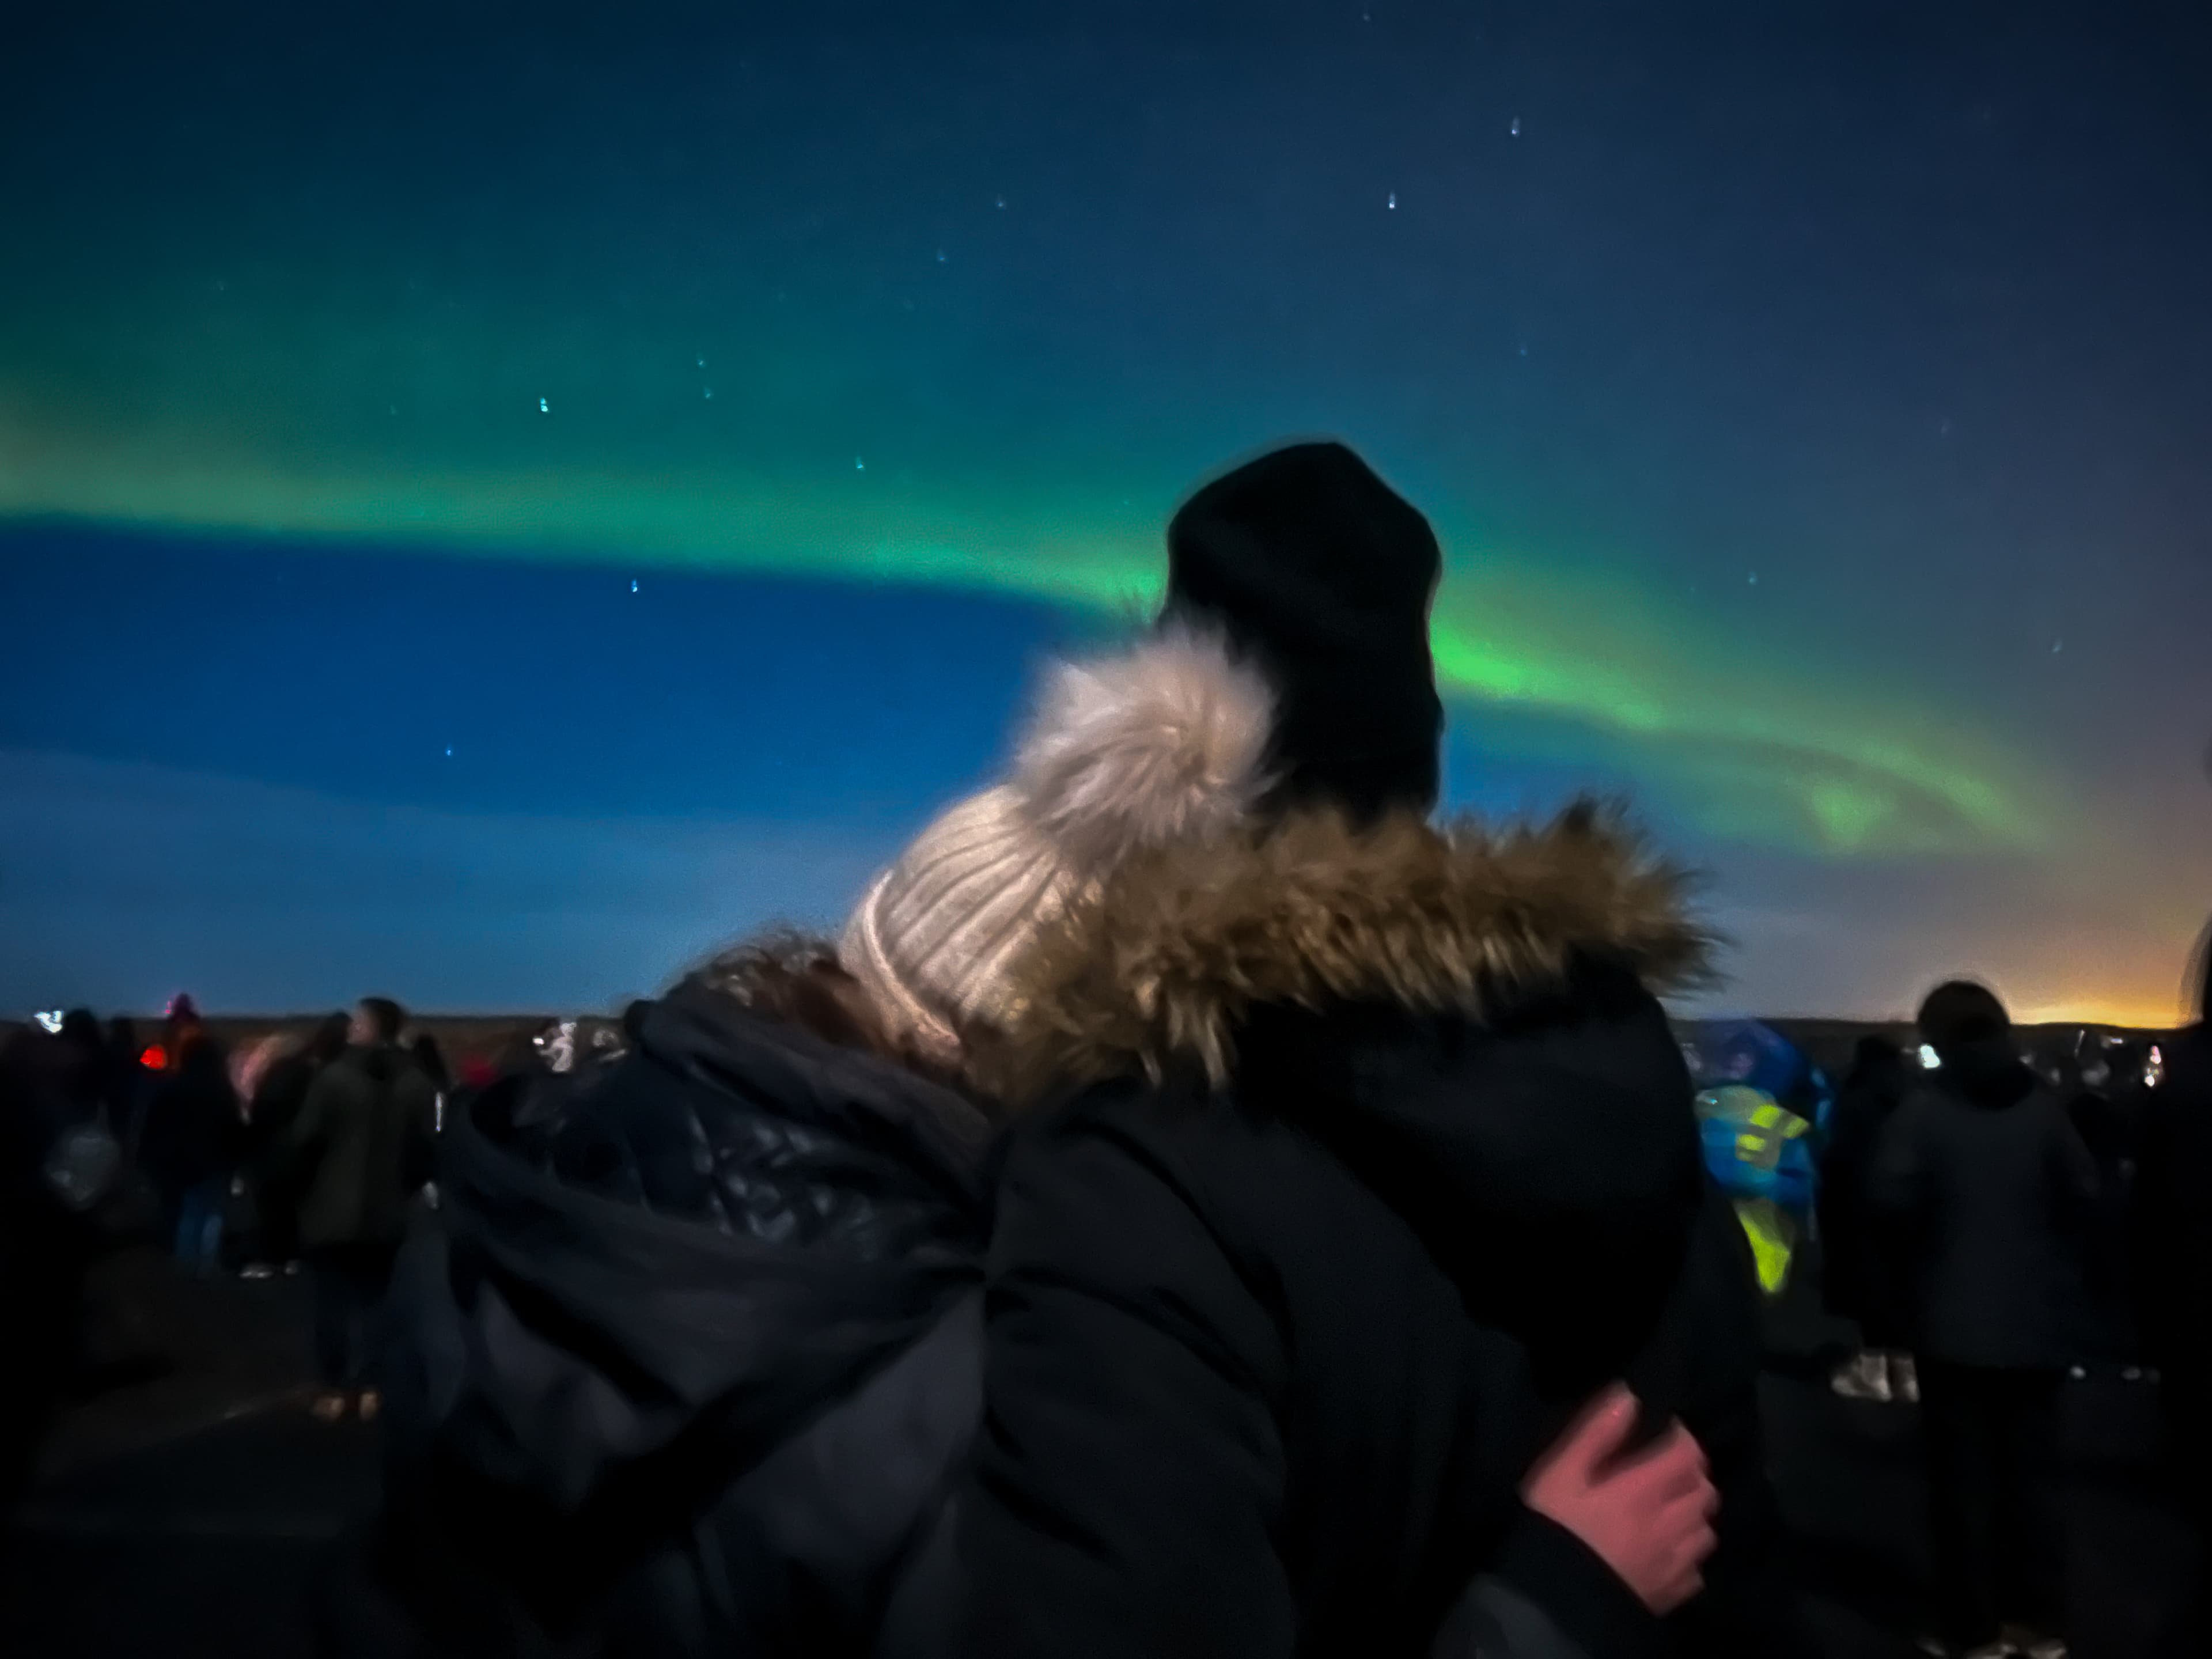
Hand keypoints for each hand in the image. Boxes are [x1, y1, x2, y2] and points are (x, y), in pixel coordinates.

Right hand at [1521, 1384, 1717, 1614]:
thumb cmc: (1552, 1528)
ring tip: (1672, 1507)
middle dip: (1693, 1473)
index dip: (1682, 1436)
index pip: (1687, 1453)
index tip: (1666, 1429)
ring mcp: (1675, 1562)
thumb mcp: (1561, 1473)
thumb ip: (1596, 1434)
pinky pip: (1697, 1568)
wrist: (1551, 1604)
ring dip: (1695, 1512)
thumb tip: (1628, 1396)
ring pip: (1706, 1528)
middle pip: (1704, 1490)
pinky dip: (1689, 1552)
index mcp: (1644, 1490)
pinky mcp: (1672, 1593)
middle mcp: (1669, 1524)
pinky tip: (1668, 1550)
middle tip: (1669, 1467)